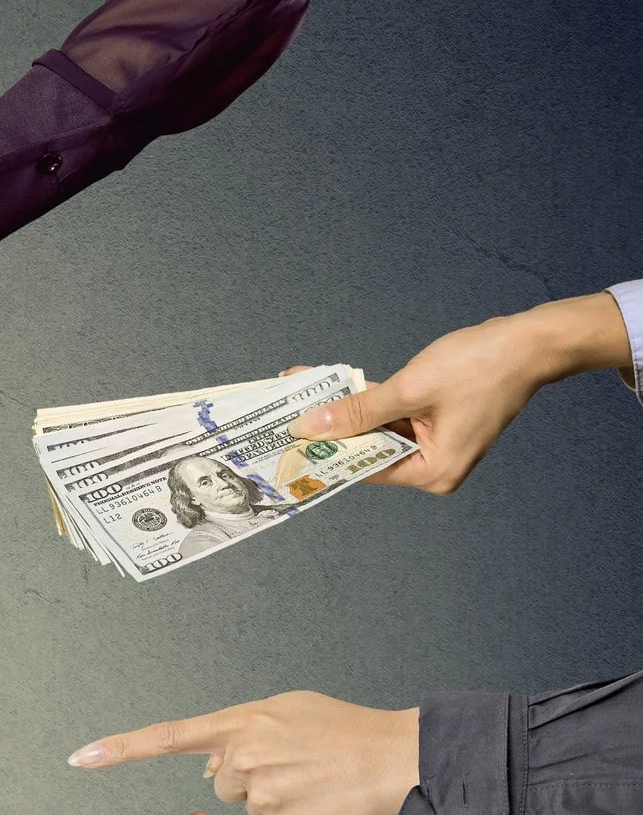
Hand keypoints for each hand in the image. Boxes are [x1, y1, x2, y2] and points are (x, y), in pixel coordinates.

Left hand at [69, 691, 419, 814]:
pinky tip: (322, 802)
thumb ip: (241, 733)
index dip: (121, 748)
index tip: (81, 758)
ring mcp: (261, 793)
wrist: (396, 757)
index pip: (167, 737)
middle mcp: (243, 756)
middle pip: (223, 783)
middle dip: (252, 778)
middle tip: (297, 765)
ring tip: (315, 780)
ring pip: (249, 808)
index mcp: (241, 722)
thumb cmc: (345, 731)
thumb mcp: (287, 713)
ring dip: (276, 799)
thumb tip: (209, 768)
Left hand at [287, 292, 632, 494]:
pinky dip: (366, 402)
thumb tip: (309, 428)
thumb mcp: (409, 389)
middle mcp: (433, 468)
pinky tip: (332, 387)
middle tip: (284, 415)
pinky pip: (391, 416)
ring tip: (300, 395)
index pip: (363, 468)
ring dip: (343, 411)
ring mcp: (435, 446)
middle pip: (367, 450)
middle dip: (329, 428)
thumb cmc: (481, 365)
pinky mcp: (435, 424)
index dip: (323, 454)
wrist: (531, 341)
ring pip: (375, 430)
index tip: (283, 446)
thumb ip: (357, 411)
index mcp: (432, 472)